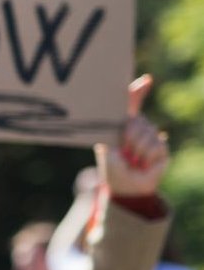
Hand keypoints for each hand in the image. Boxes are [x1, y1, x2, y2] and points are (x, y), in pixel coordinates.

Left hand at [96, 75, 168, 197]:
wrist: (125, 188)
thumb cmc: (112, 167)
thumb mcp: (108, 145)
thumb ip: (115, 127)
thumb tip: (120, 112)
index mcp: (122, 125)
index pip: (131, 103)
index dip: (138, 91)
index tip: (146, 80)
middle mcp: (138, 129)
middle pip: (138, 121)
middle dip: (129, 137)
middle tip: (124, 152)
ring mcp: (151, 138)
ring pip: (149, 133)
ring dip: (137, 150)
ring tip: (133, 161)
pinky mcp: (162, 149)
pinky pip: (158, 145)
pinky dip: (148, 157)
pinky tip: (144, 164)